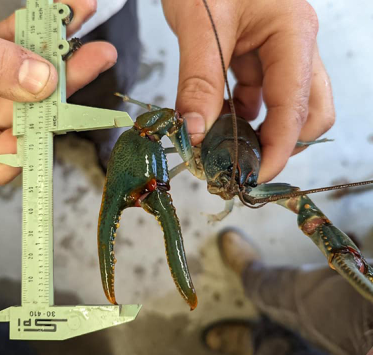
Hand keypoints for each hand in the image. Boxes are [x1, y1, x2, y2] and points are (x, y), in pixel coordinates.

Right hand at [0, 0, 115, 183]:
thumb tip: (40, 83)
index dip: (30, 145)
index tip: (60, 115)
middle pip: (23, 110)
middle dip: (61, 83)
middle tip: (94, 56)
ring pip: (25, 76)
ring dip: (57, 50)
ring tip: (82, 21)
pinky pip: (14, 44)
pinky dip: (36, 27)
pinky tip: (63, 10)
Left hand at [161, 0, 334, 182]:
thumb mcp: (199, 24)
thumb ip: (198, 81)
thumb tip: (195, 134)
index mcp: (293, 34)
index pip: (297, 106)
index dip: (279, 149)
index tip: (253, 179)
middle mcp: (295, 45)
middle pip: (310, 112)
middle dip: (280, 143)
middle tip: (241, 163)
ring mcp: (278, 52)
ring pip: (285, 107)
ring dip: (258, 132)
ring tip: (220, 147)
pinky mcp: (258, 56)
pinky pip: (259, 96)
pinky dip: (240, 115)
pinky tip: (214, 121)